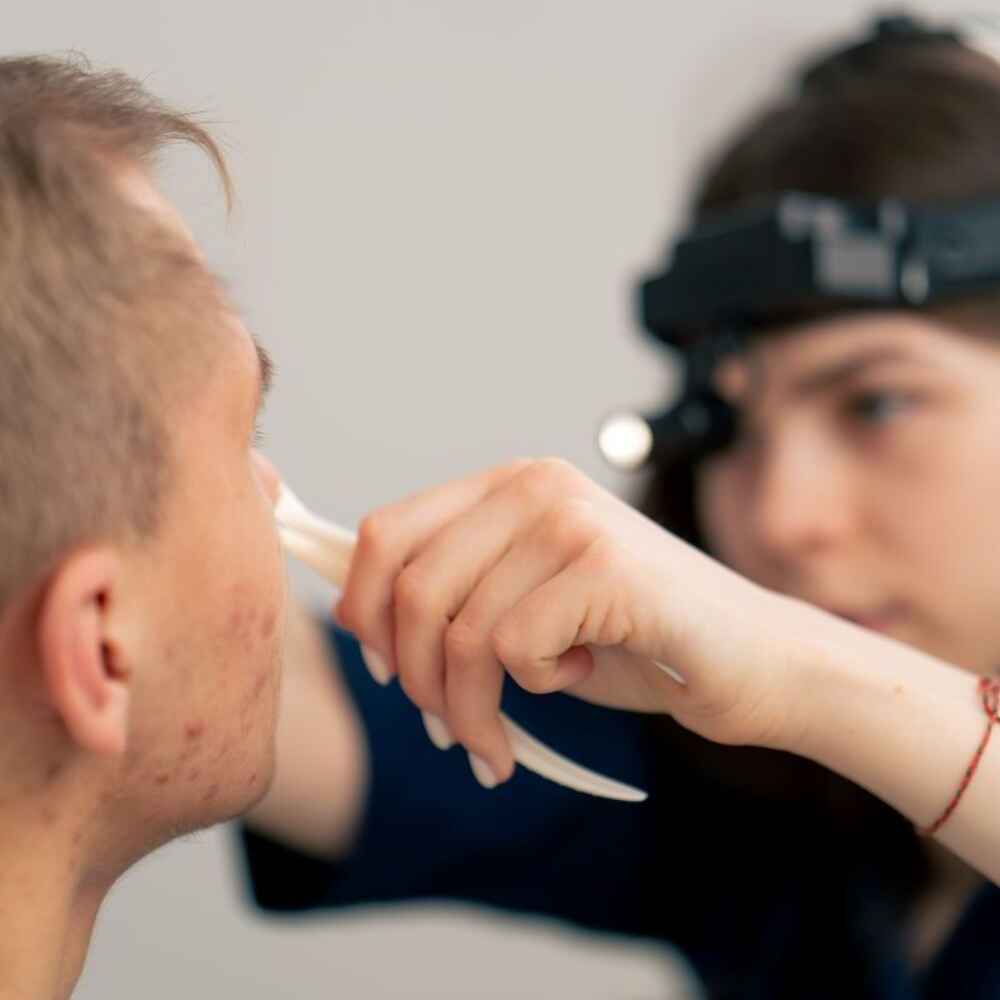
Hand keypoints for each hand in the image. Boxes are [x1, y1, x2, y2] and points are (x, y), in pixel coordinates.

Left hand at [336, 459, 812, 784]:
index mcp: (506, 486)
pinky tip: (577, 678)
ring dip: (465, 706)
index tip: (384, 669)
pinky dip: (529, 692)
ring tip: (495, 738)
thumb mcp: (526, 608)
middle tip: (446, 727)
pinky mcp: (604, 565)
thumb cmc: (632, 641)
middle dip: (414, 674)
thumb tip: (361, 622)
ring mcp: (571, 518)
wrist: (751, 661)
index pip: (386, 533)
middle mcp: (534, 486)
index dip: (364, 608)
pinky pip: (513, 647)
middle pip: (412, 585)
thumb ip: (458, 599)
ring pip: (459, 628)